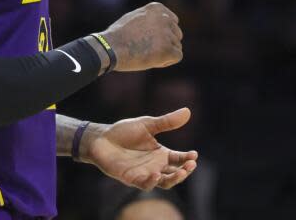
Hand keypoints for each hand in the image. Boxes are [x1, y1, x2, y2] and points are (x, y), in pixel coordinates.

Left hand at [82, 108, 197, 189]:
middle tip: (191, 164)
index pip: (179, 159)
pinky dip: (151, 182)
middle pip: (175, 173)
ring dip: (174, 179)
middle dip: (185, 171)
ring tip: (181, 172)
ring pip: (164, 182)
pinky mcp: (132, 178)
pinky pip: (145, 185)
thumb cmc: (123, 132)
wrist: (101, 139)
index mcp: (160, 153)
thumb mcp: (147, 124)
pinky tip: (156, 174)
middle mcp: (155, 166)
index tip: (194, 154)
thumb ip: (166, 122)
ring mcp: (144, 173)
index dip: (188, 158)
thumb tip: (187, 111)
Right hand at [103, 2, 182, 70]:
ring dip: (165, 53)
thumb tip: (163, 24)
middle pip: (176, 34)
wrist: (110, 48)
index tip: (151, 39)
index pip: (172, 21)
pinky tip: (152, 61)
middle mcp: (165, 18)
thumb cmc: (118, 36)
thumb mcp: (135, 18)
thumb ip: (150, 19)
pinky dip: (166, 61)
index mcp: (157, 8)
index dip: (163, 33)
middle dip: (166, 43)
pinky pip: (177, 56)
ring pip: (176, 46)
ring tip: (146, 54)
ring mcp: (167, 34)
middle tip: (148, 49)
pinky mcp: (168, 49)